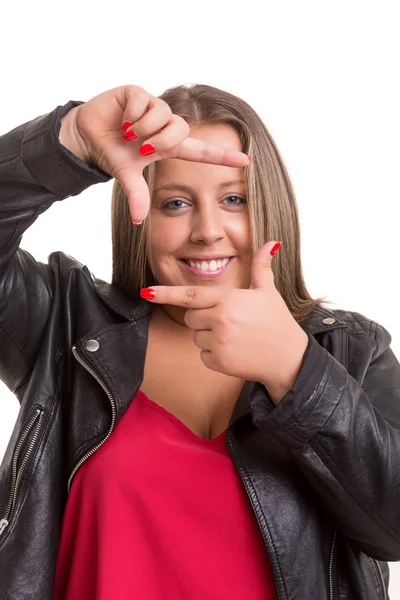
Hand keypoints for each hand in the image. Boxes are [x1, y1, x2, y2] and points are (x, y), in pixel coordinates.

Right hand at [60, 85, 249, 223]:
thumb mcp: (126, 175)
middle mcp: (164, 124)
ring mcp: (151, 107)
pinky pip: (143, 102)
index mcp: (168, 146)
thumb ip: (137, 195)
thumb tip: (139, 221)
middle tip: (141, 148)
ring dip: (142, 129)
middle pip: (180, 130)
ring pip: (162, 115)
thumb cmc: (112, 153)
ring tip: (127, 133)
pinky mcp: (136, 92)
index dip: (223, 156)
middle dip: (160, 141)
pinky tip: (121, 119)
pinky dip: (130, 115)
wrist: (86, 136)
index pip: (201, 151)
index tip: (246, 161)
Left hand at [140, 241, 308, 401]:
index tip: (147, 292)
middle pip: (191, 317)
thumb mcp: (268, 292)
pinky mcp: (219, 362)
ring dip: (209, 337)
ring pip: (196, 337)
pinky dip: (215, 355)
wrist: (288, 358)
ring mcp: (219, 342)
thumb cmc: (277, 322)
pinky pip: (203, 355)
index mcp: (229, 300)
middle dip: (203, 318)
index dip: (166, 293)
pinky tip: (234, 351)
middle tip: (229, 321)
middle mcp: (221, 320)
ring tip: (235, 336)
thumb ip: (261, 268)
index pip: (190, 295)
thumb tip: (271, 243)